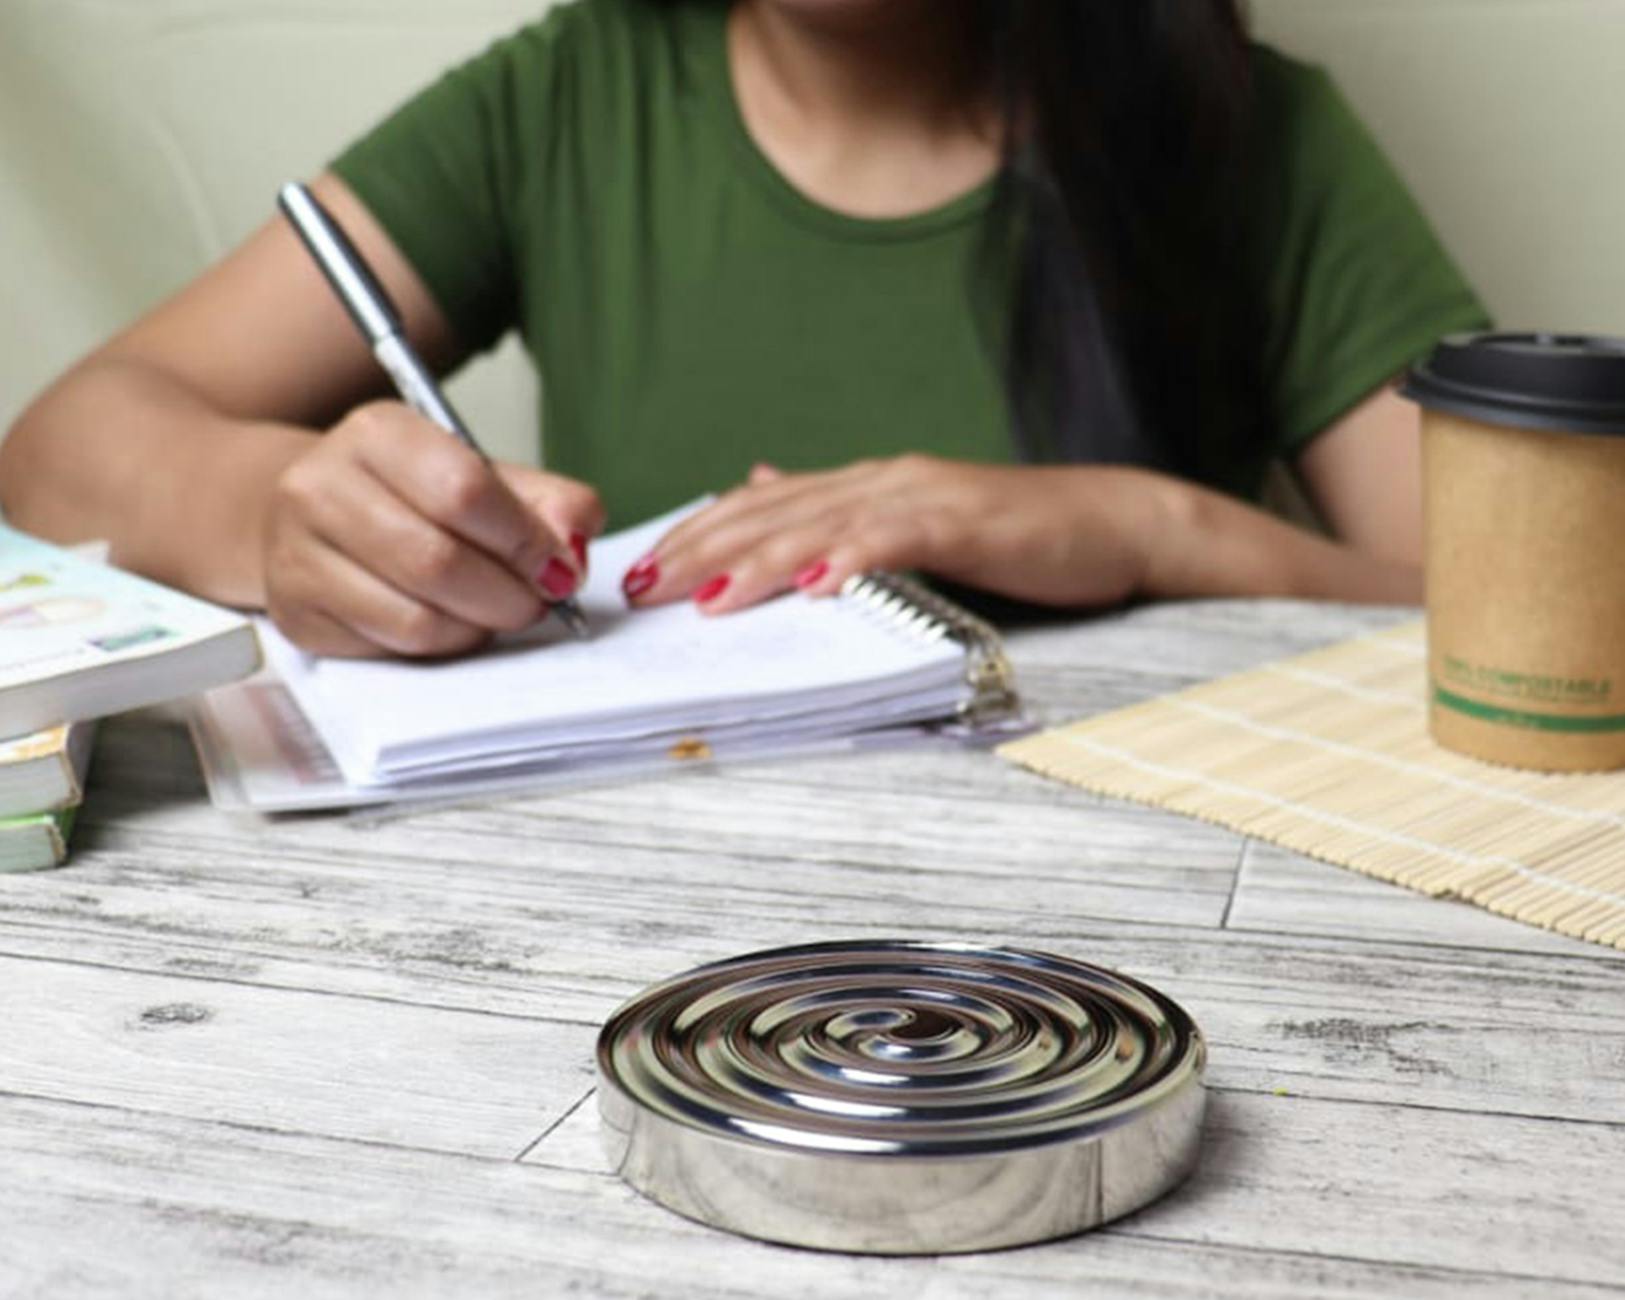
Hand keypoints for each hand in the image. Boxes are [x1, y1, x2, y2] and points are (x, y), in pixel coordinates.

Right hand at [264, 401, 603, 656]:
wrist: (319, 515)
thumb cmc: (414, 496)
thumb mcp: (484, 476)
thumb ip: (547, 503)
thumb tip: (575, 547)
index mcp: (377, 433)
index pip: (463, 490)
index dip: (525, 540)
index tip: (559, 568)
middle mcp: (321, 486)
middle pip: (437, 561)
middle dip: (508, 595)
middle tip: (536, 602)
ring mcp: (298, 554)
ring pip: (416, 618)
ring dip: (478, 626)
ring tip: (494, 610)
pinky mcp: (298, 614)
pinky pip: (392, 648)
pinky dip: (441, 645)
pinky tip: (450, 622)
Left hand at [620, 455, 1167, 613]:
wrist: (1110, 519)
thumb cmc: (1013, 536)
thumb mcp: (912, 519)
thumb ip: (839, 510)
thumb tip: (763, 485)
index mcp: (864, 484)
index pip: (762, 506)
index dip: (697, 534)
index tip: (641, 569)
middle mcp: (881, 480)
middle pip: (773, 513)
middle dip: (701, 550)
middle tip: (641, 588)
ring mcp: (922, 496)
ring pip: (822, 525)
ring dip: (757, 561)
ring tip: (703, 596)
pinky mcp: (964, 522)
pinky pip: (897, 540)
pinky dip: (851, 559)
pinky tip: (812, 584)